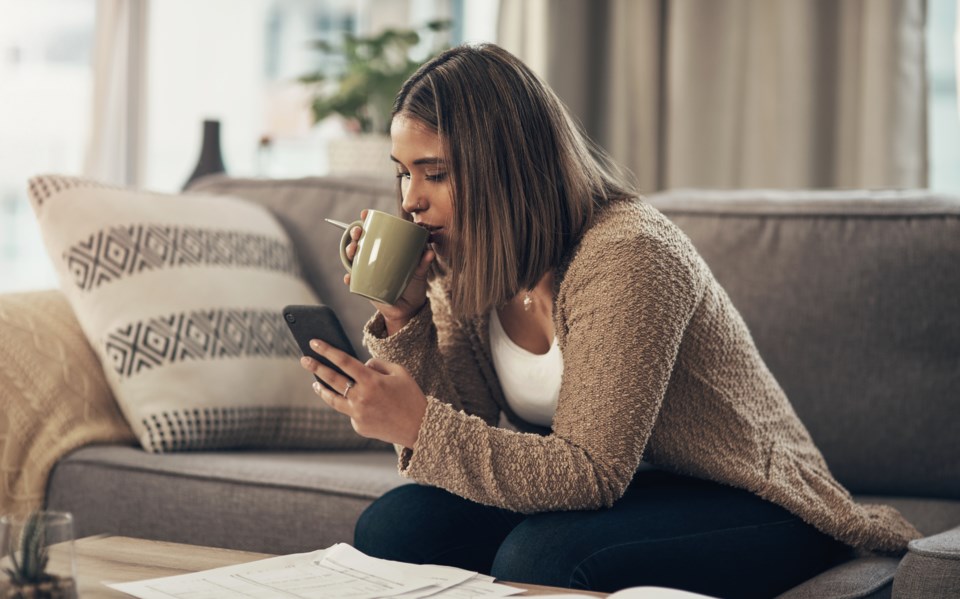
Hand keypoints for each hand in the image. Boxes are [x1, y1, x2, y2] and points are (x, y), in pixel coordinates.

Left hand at [299, 338, 426, 448]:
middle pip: (332, 379)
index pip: (344, 361)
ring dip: (322, 389)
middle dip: (316, 367)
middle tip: (304, 359)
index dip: (327, 350)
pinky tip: (358, 403)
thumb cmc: (411, 396)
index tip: (314, 342)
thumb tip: (361, 365)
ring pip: (333, 399)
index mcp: (372, 380)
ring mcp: (358, 414)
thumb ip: (378, 364)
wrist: (420, 427)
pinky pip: (350, 412)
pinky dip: (351, 405)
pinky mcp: (359, 426)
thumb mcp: (399, 372)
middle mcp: (361, 397)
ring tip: (315, 383)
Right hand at [344, 209, 434, 334]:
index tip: (365, 213)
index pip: (374, 232)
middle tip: (358, 233)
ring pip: (353, 258)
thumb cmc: (413, 285)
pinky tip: (349, 278)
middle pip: (360, 242)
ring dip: (349, 252)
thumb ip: (424, 263)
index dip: (367, 221)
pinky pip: (353, 280)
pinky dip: (349, 279)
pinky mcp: (365, 285)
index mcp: (386, 249)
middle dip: (355, 234)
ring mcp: (367, 270)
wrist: (408, 308)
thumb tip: (429, 252)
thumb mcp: (419, 272)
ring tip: (353, 251)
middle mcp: (374, 257)